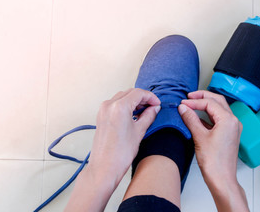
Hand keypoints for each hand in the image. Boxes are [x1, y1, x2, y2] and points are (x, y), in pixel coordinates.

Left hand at [65, 88, 159, 211]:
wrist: (104, 167)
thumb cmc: (120, 153)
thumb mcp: (139, 131)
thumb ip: (148, 116)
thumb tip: (154, 108)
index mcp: (119, 107)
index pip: (138, 93)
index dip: (151, 97)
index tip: (157, 103)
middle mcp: (109, 105)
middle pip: (130, 93)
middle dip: (143, 98)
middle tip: (153, 107)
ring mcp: (103, 110)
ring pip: (122, 97)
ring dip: (134, 101)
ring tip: (145, 111)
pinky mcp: (101, 116)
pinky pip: (115, 104)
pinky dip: (126, 105)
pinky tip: (134, 114)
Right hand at [178, 90, 248, 211]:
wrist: (222, 179)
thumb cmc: (214, 162)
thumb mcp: (199, 137)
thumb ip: (191, 119)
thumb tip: (183, 108)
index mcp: (228, 120)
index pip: (209, 103)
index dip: (194, 101)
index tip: (183, 104)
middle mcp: (233, 121)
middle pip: (217, 101)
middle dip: (203, 97)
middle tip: (189, 97)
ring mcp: (232, 127)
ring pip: (219, 109)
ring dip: (206, 105)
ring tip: (192, 104)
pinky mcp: (229, 134)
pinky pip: (219, 118)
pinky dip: (208, 115)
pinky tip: (198, 117)